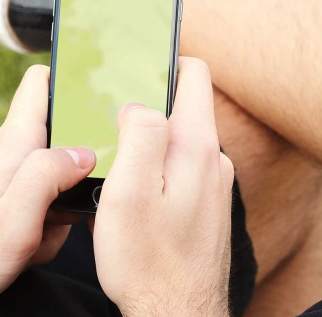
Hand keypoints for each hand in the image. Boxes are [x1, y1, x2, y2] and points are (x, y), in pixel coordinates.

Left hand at [0, 65, 94, 313]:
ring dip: (51, 209)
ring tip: (32, 238)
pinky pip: (30, 196)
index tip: (95, 104)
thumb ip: (49, 176)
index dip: (69, 83)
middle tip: (57, 214)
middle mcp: (3, 147)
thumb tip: (83, 152)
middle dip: (71, 177)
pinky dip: (34, 221)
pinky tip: (22, 244)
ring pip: (47, 175)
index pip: (40, 82)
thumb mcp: (15, 221)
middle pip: (58, 141)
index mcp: (13, 143)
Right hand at [93, 57, 233, 315]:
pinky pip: (180, 171)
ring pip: (177, 142)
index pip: (193, 74)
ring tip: (115, 161)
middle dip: (146, 105)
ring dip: (149, 142)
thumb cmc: (148, 261)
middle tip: (108, 121)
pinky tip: (133, 195)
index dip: (163, 60)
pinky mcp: (206, 208)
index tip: (132, 64)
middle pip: (181, 108)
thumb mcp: (130, 191)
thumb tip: (137, 104)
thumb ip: (139, 134)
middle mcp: (214, 162)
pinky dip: (157, 170)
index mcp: (196, 147)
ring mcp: (213, 186)